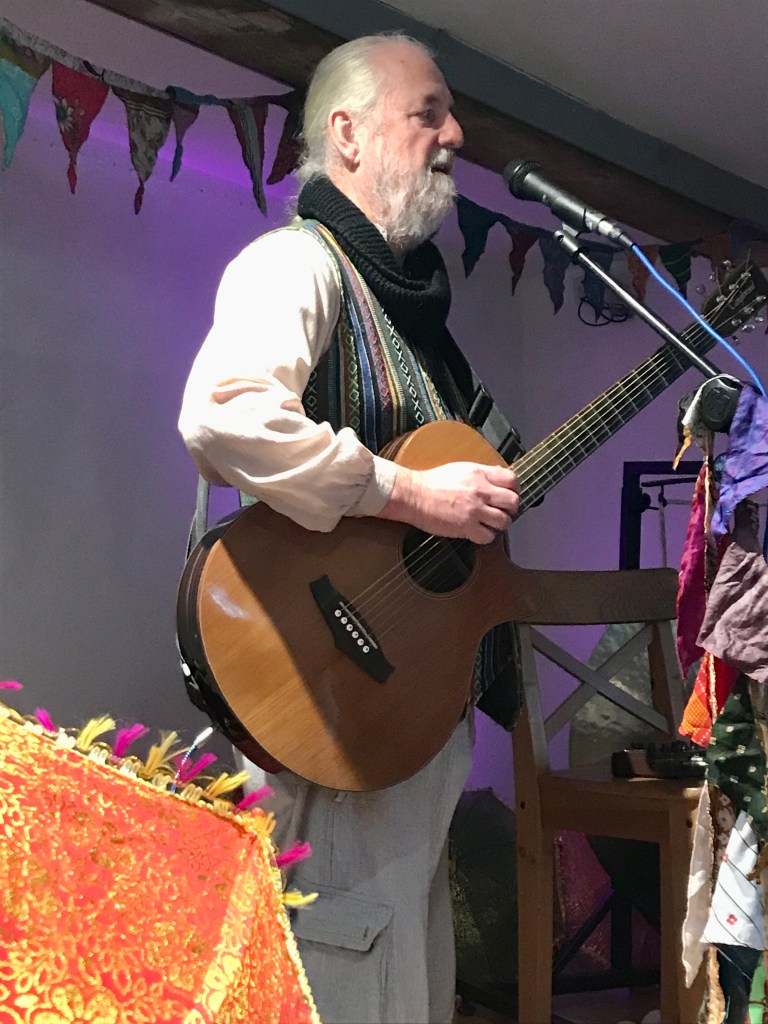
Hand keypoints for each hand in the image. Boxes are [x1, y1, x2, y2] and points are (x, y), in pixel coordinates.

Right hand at [379, 461, 518, 543]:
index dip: (514, 489)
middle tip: (503, 512)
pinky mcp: (466, 527)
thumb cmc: (432, 482)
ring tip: (490, 523)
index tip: (510, 495)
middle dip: (511, 509)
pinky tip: (478, 532)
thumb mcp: (460, 468)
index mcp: (479, 474)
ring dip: (500, 524)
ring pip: (504, 521)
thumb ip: (481, 473)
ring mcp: (474, 510)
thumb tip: (498, 476)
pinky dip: (486, 536)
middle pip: (513, 502)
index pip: (512, 479)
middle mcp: (480, 491)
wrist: (413, 495)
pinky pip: (488, 537)